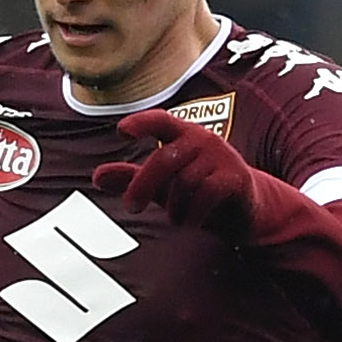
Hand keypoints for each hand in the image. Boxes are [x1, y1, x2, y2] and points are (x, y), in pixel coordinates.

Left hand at [91, 108, 269, 239]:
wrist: (244, 209)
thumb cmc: (197, 190)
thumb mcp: (162, 184)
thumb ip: (132, 177)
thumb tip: (97, 177)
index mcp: (182, 134)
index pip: (160, 120)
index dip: (142, 123)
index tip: (122, 131)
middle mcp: (202, 140)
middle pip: (164, 159)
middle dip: (143, 186)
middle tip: (131, 207)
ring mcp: (221, 156)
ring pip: (184, 181)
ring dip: (173, 207)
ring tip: (176, 218)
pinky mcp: (235, 177)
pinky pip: (206, 194)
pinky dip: (193, 213)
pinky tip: (190, 222)